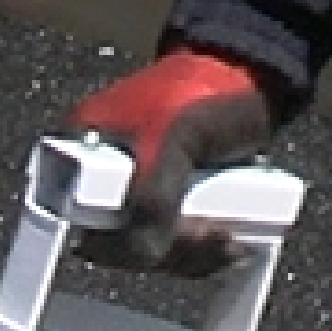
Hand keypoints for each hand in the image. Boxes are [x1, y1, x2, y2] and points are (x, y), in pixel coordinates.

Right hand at [63, 48, 278, 271]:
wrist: (255, 73)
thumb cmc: (207, 90)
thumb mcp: (175, 138)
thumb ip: (153, 196)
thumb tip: (142, 256)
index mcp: (81, 152)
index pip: (76, 218)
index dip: (112, 243)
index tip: (154, 244)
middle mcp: (99, 178)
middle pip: (113, 244)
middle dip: (165, 250)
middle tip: (211, 236)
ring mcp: (134, 194)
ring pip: (146, 251)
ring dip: (189, 257)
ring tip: (230, 240)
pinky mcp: (165, 205)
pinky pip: (170, 247)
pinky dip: (198, 256)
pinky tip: (227, 247)